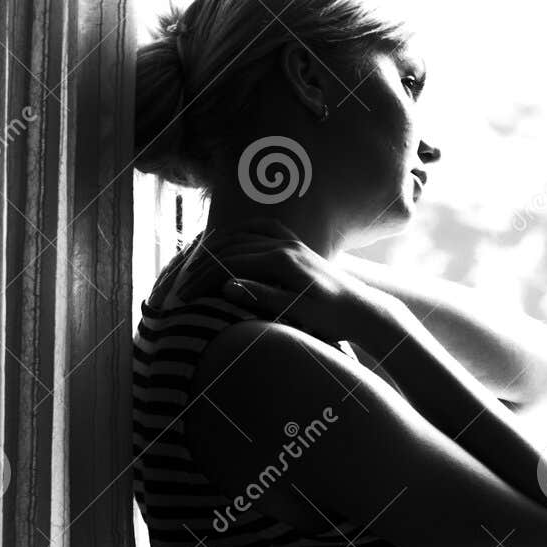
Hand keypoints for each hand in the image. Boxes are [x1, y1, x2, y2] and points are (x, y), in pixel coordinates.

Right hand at [168, 220, 395, 350]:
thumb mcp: (298, 314)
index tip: (185, 299)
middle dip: (202, 269)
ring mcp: (291, 241)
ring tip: (195, 269)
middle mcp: (285, 245)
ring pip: (241, 236)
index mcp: (282, 262)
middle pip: (231, 249)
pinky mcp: (296, 244)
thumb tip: (228, 286)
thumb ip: (263, 297)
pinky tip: (227, 241)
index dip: (204, 281)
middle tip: (181, 289)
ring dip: (215, 250)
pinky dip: (239, 232)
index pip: (231, 265)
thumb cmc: (333, 318)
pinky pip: (261, 228)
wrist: (364, 310)